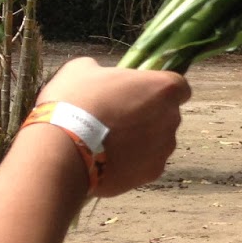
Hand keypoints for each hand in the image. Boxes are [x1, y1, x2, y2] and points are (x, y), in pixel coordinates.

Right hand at [36, 58, 190, 196]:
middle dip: (147, 115)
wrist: (63, 149)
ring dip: (141, 139)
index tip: (138, 93)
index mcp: (163, 88)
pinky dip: (133, 161)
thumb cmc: (74, 101)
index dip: (158, 89)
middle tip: (116, 117)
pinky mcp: (154, 172)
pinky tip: (108, 159)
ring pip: (159, 140)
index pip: (178, 86)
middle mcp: (173, 117)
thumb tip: (101, 75)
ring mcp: (165, 147)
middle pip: (166, 114)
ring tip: (108, 142)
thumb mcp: (81, 70)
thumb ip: (103, 70)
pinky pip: (147, 162)